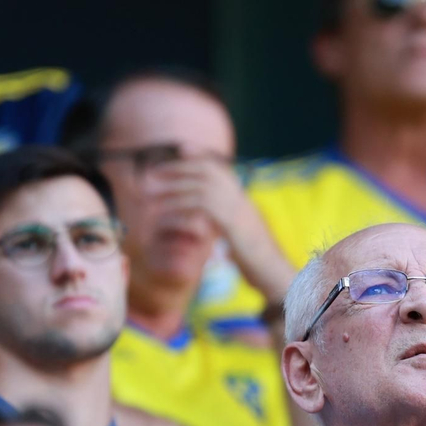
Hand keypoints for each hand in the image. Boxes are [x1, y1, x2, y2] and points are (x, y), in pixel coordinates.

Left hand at [149, 158, 295, 305]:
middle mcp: (242, 201)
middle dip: (178, 168)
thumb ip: (229, 227)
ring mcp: (239, 211)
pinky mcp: (232, 225)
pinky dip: (178, 207)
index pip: (221, 169)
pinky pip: (201, 207)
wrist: (275, 277)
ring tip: (149, 193)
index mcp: (243, 201)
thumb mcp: (243, 240)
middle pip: (208, 172)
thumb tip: (216, 227)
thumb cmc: (258, 265)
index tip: (181, 149)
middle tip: (153, 172)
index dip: (201, 155)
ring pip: (201, 187)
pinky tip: (162, 214)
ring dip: (172, 188)